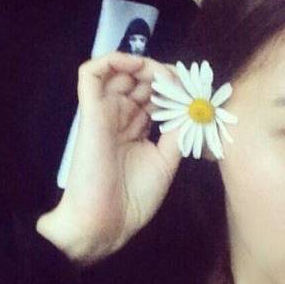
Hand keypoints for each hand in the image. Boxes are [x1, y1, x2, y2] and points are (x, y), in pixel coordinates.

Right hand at [36, 52, 181, 262]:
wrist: (105, 223)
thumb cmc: (134, 198)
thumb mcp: (166, 160)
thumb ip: (178, 130)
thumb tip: (192, 105)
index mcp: (137, 128)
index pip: (155, 94)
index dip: (175, 87)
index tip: (195, 90)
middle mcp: (120, 116)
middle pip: (141, 79)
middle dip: (164, 75)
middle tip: (183, 82)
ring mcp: (104, 111)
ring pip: (120, 71)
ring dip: (144, 65)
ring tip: (163, 77)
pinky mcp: (90, 110)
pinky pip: (91, 73)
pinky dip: (112, 59)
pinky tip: (135, 65)